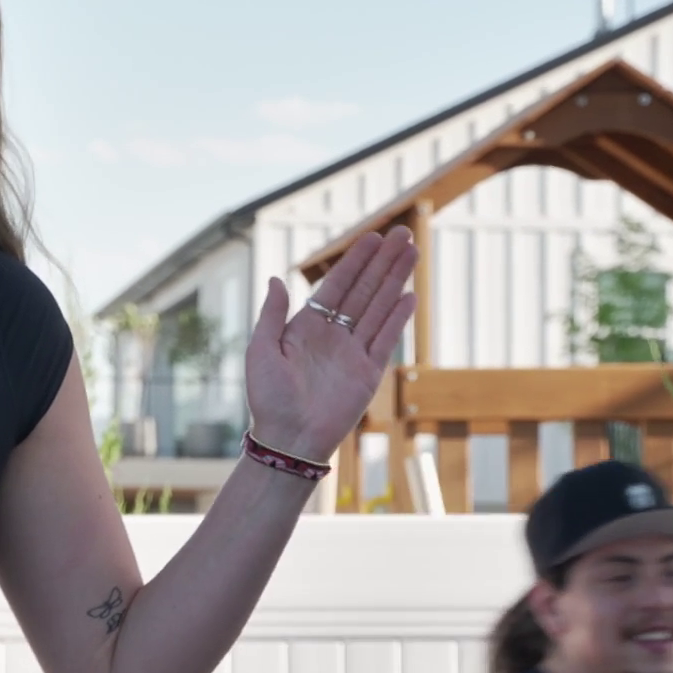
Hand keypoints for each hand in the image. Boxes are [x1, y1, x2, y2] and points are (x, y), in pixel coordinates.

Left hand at [242, 226, 417, 461]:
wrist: (288, 437)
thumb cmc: (267, 397)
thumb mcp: (261, 349)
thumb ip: (272, 314)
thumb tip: (276, 280)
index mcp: (306, 326)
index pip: (336, 285)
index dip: (355, 261)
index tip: (372, 238)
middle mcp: (332, 335)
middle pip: (364, 290)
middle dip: (382, 262)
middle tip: (403, 234)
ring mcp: (352, 352)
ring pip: (378, 308)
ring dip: (395, 281)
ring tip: (412, 254)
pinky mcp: (368, 372)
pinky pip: (385, 339)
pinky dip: (397, 318)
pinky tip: (409, 296)